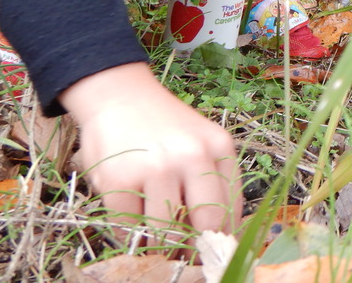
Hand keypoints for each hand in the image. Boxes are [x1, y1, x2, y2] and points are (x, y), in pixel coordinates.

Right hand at [60, 63, 241, 242]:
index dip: (222, 240)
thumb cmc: (165, 127)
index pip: (231, 208)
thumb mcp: (203, 143)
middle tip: (184, 256)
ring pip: (165, 232)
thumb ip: (217, 182)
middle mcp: (192, 156)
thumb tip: (225, 236)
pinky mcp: (120, 179)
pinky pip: (127, 227)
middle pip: (204, 225)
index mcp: (219, 147)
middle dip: (194, 248)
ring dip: (158, 245)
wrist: (120, 95)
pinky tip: (130, 222)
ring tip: (154, 240)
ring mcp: (155, 168)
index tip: (213, 254)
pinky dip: (128, 234)